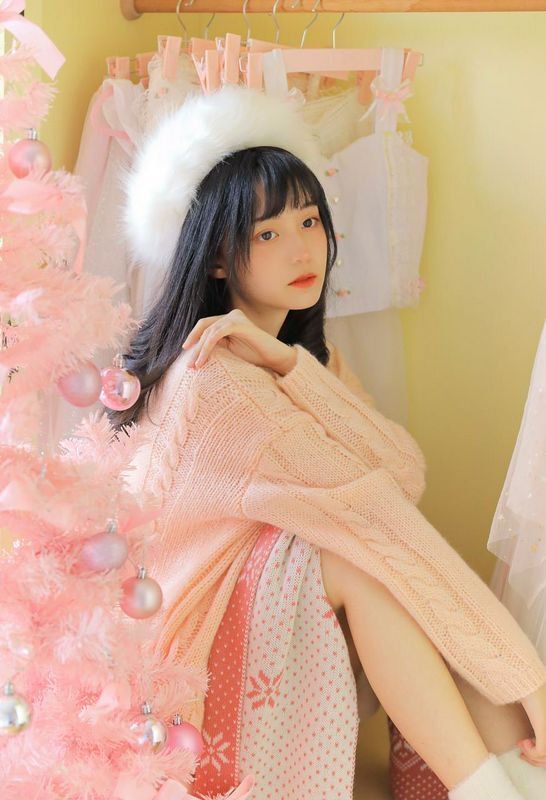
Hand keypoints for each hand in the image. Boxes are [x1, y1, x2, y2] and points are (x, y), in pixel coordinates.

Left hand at [181, 309, 296, 375]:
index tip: (186, 352)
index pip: (206, 325)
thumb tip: (195, 350)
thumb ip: (216, 345)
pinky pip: (217, 333)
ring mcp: (236, 317)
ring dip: (199, 350)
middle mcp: (232, 315)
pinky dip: (207, 347)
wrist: (275, 358)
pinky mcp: (240, 324)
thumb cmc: (255, 356)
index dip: (193, 337)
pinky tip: (203, 359)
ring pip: (209, 331)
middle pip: (204, 325)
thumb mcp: (230, 349)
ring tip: (195, 366)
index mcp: (229, 320)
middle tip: (188, 364)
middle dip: (194, 344)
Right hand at [519, 682, 545, 765]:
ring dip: (531, 755)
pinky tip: (523, 742)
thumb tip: (533, 741)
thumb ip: (540, 726)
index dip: (541, 757)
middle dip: (535, 760)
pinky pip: (541, 751)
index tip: (528, 751)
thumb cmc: (530, 693)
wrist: (526, 682)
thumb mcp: (538, 713)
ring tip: (522, 744)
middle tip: (523, 755)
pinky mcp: (545, 730)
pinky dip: (530, 751)